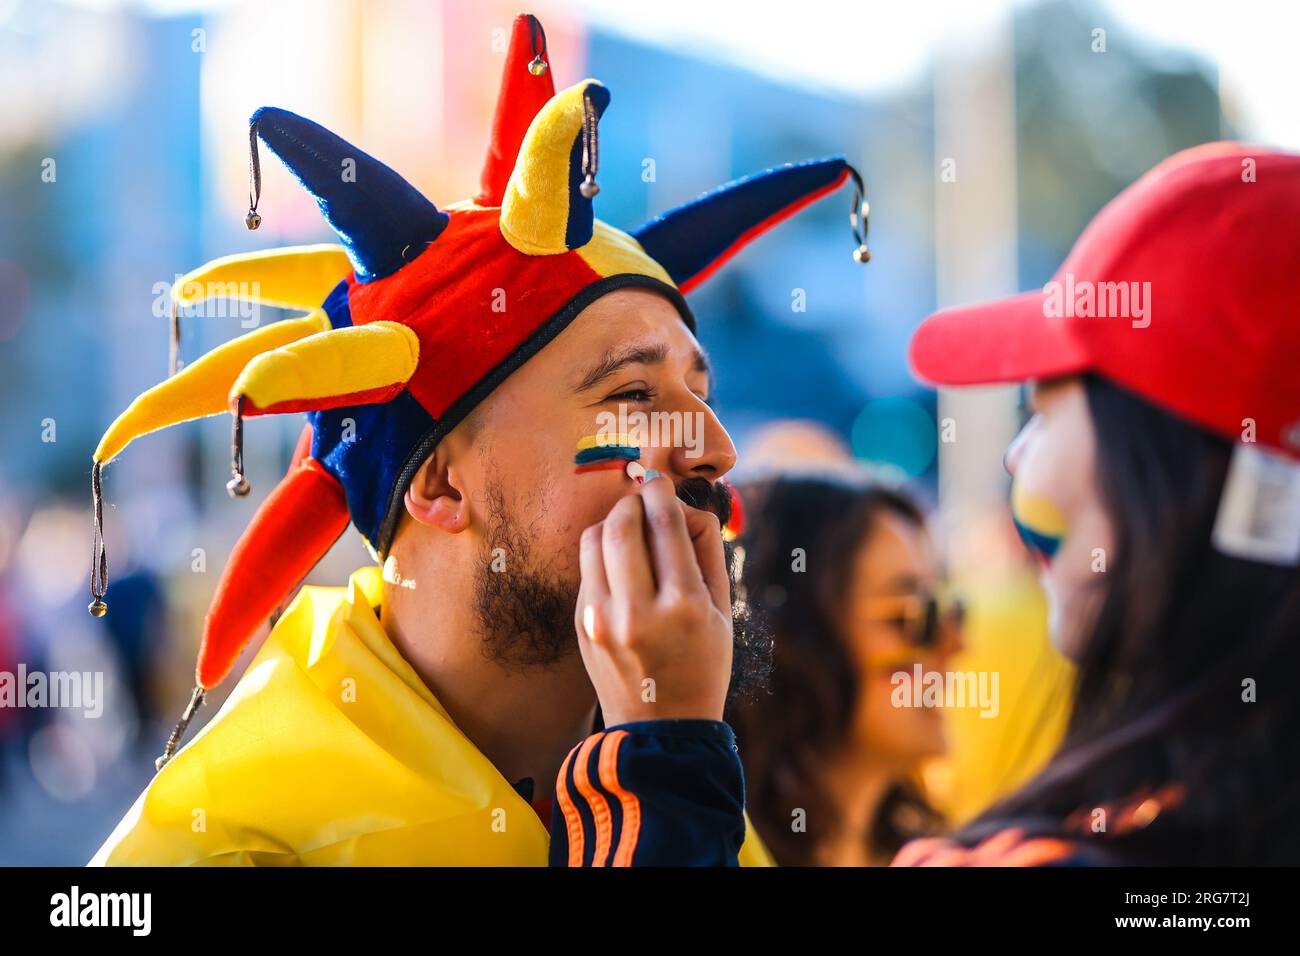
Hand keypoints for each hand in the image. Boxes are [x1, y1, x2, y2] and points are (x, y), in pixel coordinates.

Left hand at [574, 474, 733, 725]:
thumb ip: (707, 553)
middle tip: (645, 501)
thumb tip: (684, 506)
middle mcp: (636, 611)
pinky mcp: (581, 625)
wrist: (661, 729)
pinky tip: (622, 566)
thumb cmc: (702, 665)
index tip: (660, 482)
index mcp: (682, 606)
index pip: (665, 524)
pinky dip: (603, 555)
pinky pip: (587, 569)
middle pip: (622, 523)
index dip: (662, 492)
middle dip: (633, 501)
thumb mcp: (722, 612)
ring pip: (594, 539)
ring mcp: (601, 620)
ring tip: (631, 530)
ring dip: (613, 522)